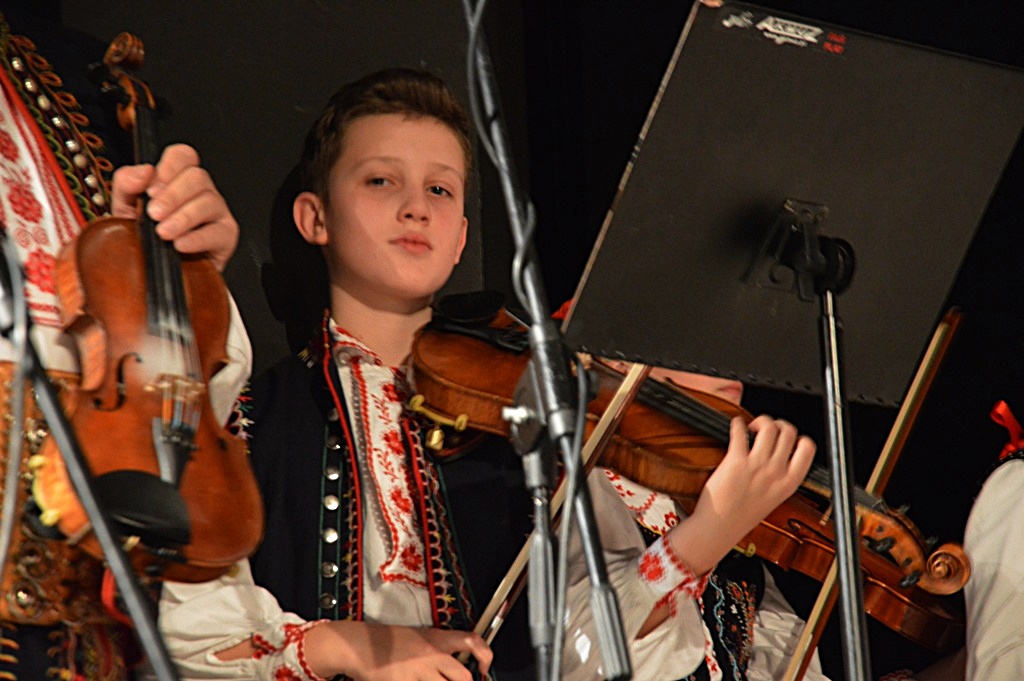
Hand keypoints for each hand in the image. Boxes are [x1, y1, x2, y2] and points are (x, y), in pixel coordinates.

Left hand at [111, 143, 237, 270]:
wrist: (154, 275)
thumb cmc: (144, 240)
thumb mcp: (125, 209)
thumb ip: (127, 184)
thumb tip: (143, 171)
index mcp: (177, 180)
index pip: (183, 156)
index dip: (170, 166)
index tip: (153, 188)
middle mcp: (200, 193)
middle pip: (197, 176)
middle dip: (172, 196)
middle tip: (154, 213)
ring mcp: (216, 213)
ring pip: (208, 201)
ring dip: (183, 217)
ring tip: (163, 233)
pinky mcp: (226, 236)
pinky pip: (217, 231)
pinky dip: (196, 238)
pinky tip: (180, 245)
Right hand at [304, 620, 492, 680]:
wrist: (360, 644)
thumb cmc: (388, 641)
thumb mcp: (419, 637)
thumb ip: (439, 650)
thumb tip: (457, 666)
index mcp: (437, 639)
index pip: (472, 641)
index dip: (485, 656)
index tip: (484, 668)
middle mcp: (431, 654)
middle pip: (463, 677)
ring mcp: (418, 671)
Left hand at [667, 415, 814, 575]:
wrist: (720, 528)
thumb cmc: (742, 516)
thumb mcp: (774, 498)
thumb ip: (781, 477)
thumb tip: (780, 455)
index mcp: (789, 483)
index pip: (808, 448)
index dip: (798, 437)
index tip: (787, 437)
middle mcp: (776, 472)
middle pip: (788, 431)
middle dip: (777, 424)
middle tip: (765, 430)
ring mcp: (757, 466)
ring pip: (769, 427)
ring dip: (760, 421)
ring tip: (751, 428)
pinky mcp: (736, 461)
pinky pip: (740, 431)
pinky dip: (737, 423)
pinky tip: (736, 426)